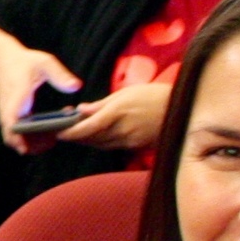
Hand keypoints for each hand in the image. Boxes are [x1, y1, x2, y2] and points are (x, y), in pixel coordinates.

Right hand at [0, 46, 82, 150]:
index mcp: (16, 96)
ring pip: (14, 137)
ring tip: (53, 139)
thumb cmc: (24, 61)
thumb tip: (76, 87)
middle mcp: (8, 109)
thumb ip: (60, 75)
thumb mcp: (44, 62)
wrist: (2, 60)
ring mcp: (8, 114)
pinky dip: (31, 137)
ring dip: (31, 143)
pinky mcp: (12, 116)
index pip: (10, 120)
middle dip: (28, 145)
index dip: (15, 136)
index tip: (23, 148)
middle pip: (11, 135)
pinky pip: (18, 133)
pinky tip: (49, 132)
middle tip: (51, 143)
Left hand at [56, 80, 170, 153]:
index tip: (58, 132)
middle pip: (91, 139)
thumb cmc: (152, 95)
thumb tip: (81, 110)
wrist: (180, 109)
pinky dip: (101, 142)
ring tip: (77, 133)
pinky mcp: (135, 146)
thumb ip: (101, 104)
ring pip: (100, 144)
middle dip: (76, 136)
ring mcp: (129, 140)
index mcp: (117, 112)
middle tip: (63, 131)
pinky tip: (96, 135)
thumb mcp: (125, 93)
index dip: (71, 132)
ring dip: (87, 140)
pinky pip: (112, 146)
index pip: (88, 127)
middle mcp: (122, 129)